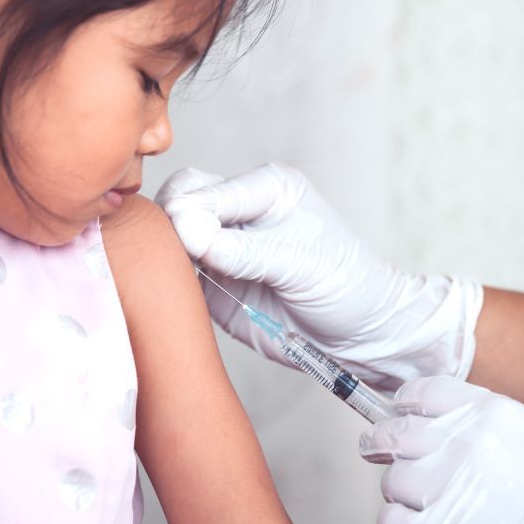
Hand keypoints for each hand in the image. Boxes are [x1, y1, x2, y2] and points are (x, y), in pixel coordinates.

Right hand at [155, 163, 483, 390]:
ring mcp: (221, 247)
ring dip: (165, 256)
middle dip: (169, 227)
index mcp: (265, 187)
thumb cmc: (345, 285)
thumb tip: (187, 228)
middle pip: (178, 202)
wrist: (359, 336)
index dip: (190, 212)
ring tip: (179, 278)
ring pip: (168, 238)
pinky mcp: (212, 284)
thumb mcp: (299, 262)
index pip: (206, 188)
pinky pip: (173, 275)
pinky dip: (167, 283)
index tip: (188, 240)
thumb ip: (243, 249)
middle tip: (180, 259)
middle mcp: (238, 211)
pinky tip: (174, 294)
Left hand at [360, 376, 523, 523]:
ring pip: (393, 480)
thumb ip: (471, 420)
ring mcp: (450, 484)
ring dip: (403, 494)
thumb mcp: (520, 434)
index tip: (397, 413)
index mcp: (490, 411)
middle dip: (383, 444)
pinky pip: (391, 522)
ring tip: (428, 504)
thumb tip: (414, 419)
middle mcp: (467, 441)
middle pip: (396, 433)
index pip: (423, 392)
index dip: (403, 403)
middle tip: (374, 449)